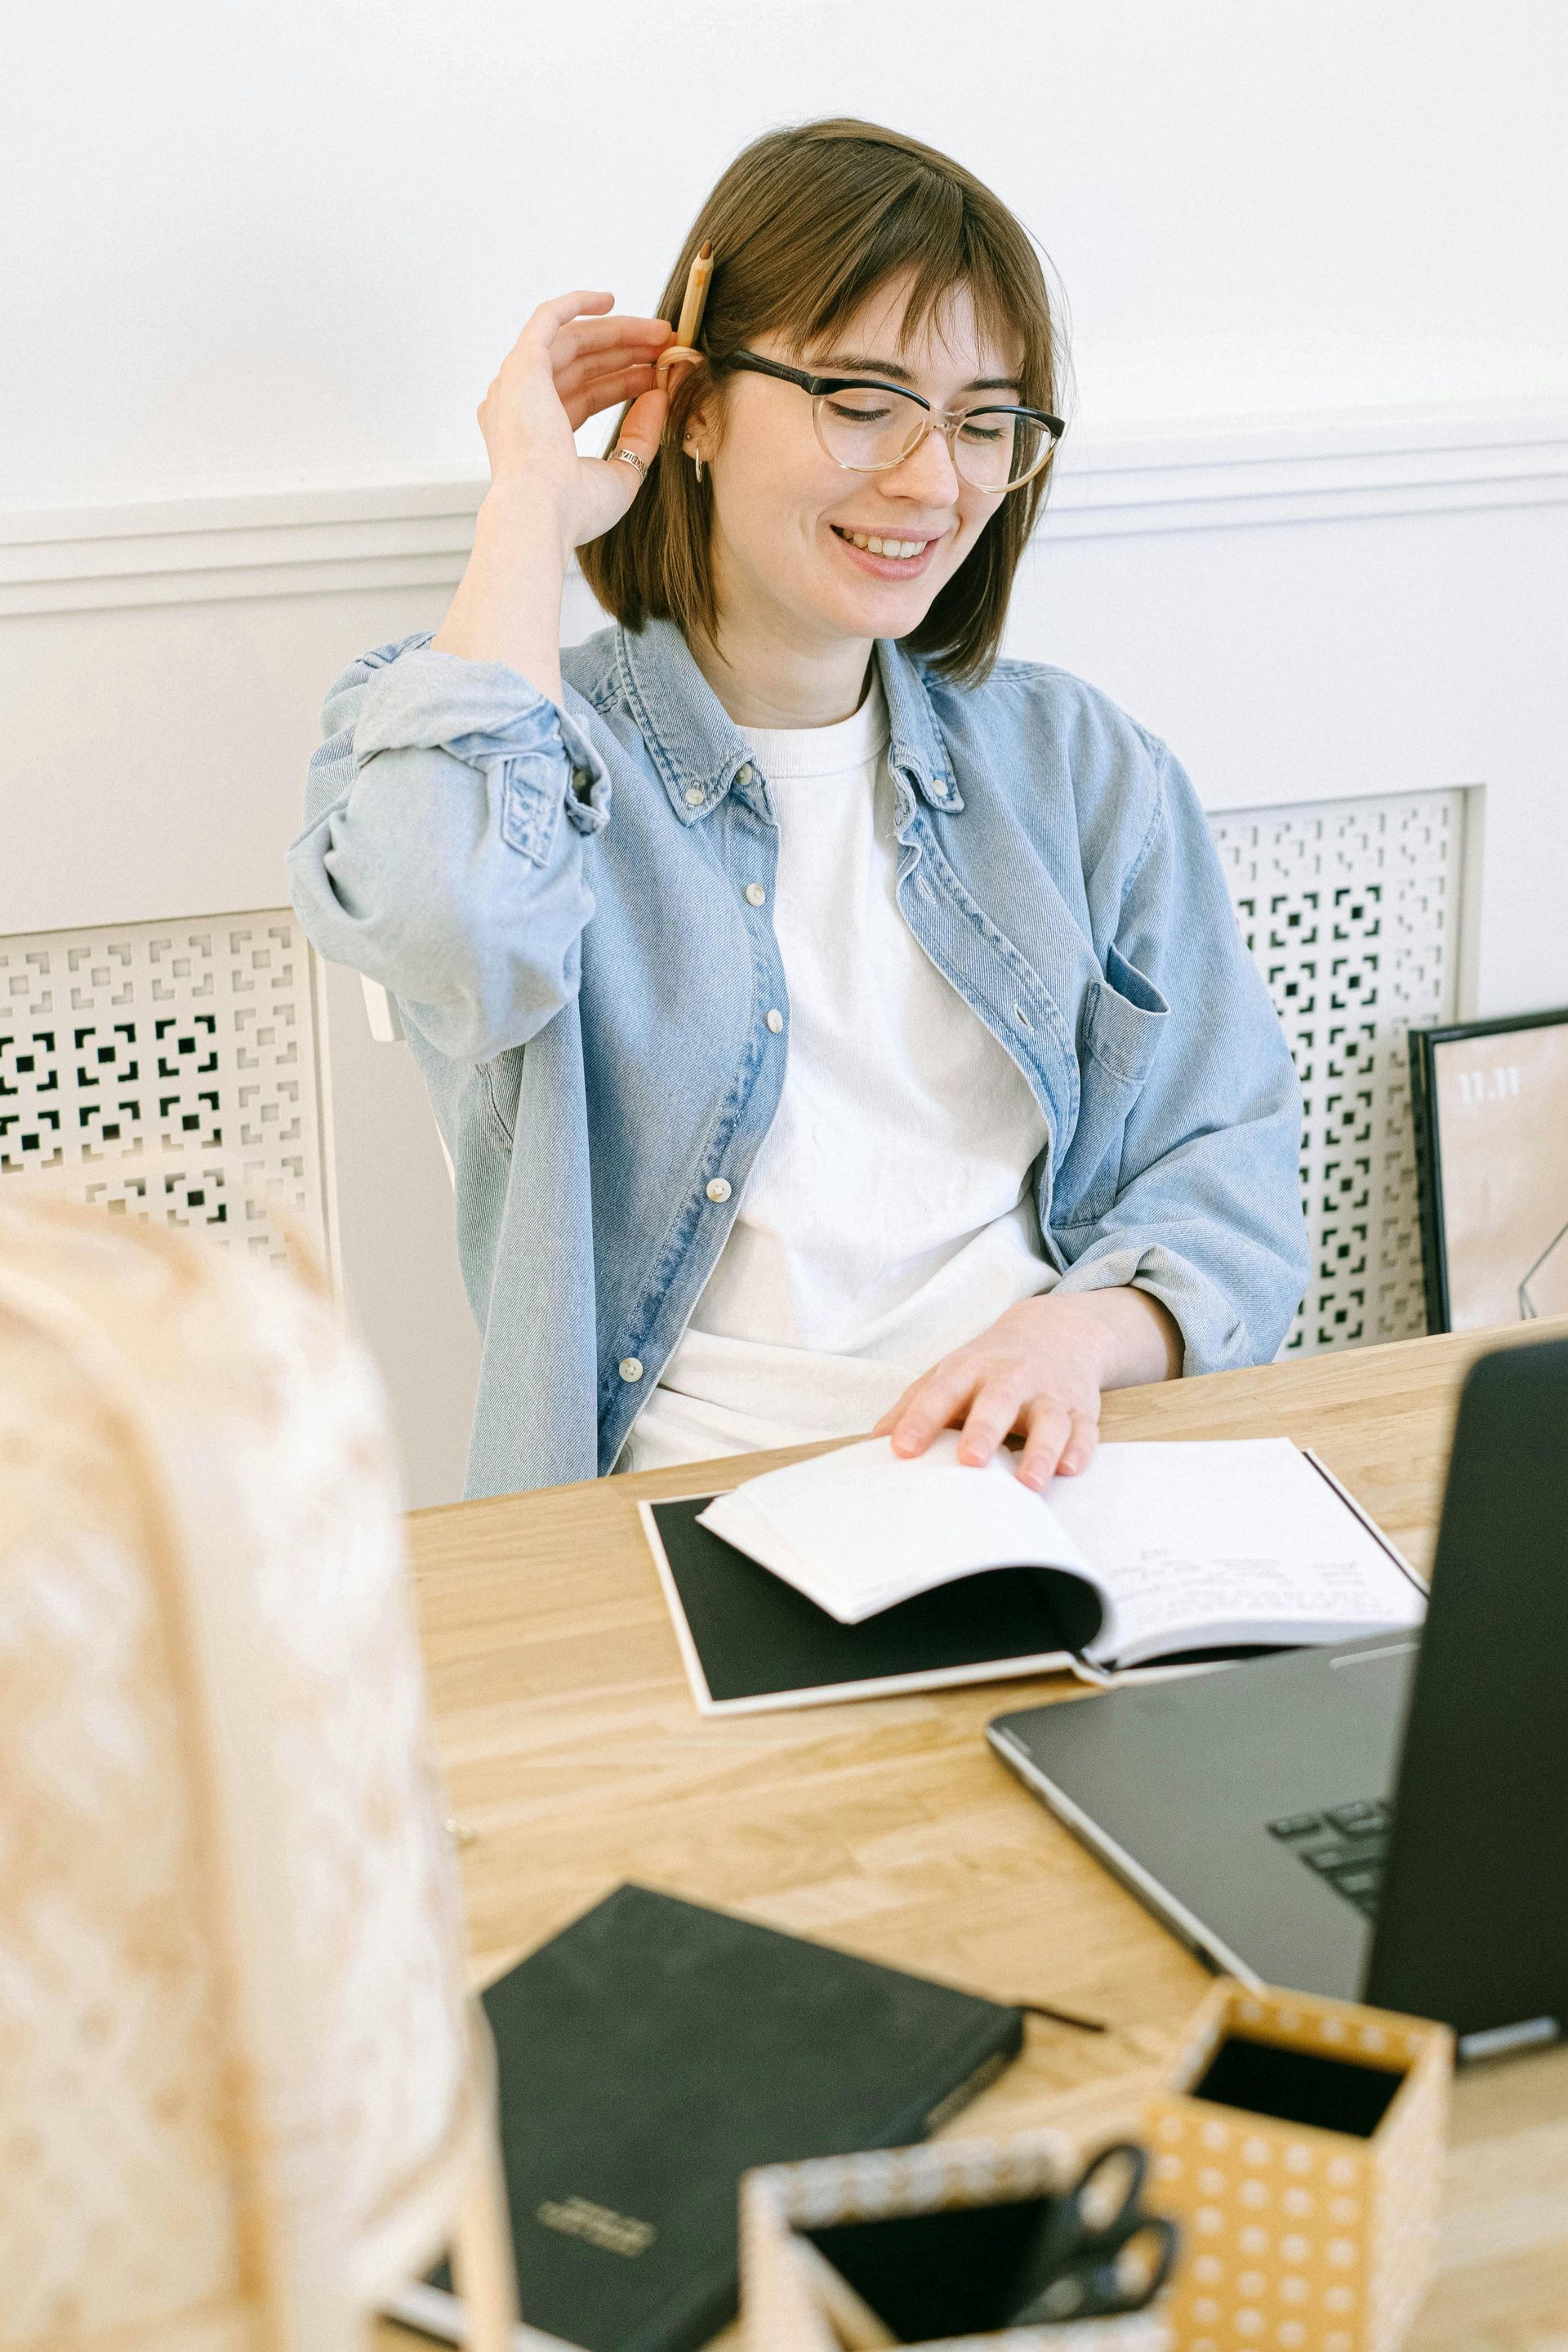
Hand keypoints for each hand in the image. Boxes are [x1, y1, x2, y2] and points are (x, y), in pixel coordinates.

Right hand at [475, 289, 673, 554]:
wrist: (542, 511)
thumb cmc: (572, 509)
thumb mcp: (621, 472)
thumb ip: (640, 436)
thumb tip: (661, 396)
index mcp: (535, 435)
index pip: (587, 396)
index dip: (625, 382)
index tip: (660, 375)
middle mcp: (521, 405)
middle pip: (582, 366)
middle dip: (627, 353)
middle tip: (667, 346)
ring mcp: (518, 383)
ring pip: (573, 342)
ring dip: (618, 334)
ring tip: (661, 333)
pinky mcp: (521, 364)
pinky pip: (548, 319)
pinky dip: (577, 304)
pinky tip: (611, 300)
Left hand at [869, 1287, 1180, 1491]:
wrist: (1059, 1330)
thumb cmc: (991, 1364)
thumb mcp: (950, 1374)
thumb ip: (912, 1407)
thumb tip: (869, 1446)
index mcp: (969, 1369)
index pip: (942, 1391)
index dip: (921, 1420)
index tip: (901, 1449)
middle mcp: (1011, 1377)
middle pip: (998, 1400)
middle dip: (984, 1430)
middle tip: (970, 1461)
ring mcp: (1049, 1393)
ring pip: (1048, 1420)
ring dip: (1039, 1451)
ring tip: (1028, 1483)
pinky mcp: (1081, 1409)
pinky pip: (1085, 1430)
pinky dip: (1080, 1449)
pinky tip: (1069, 1468)